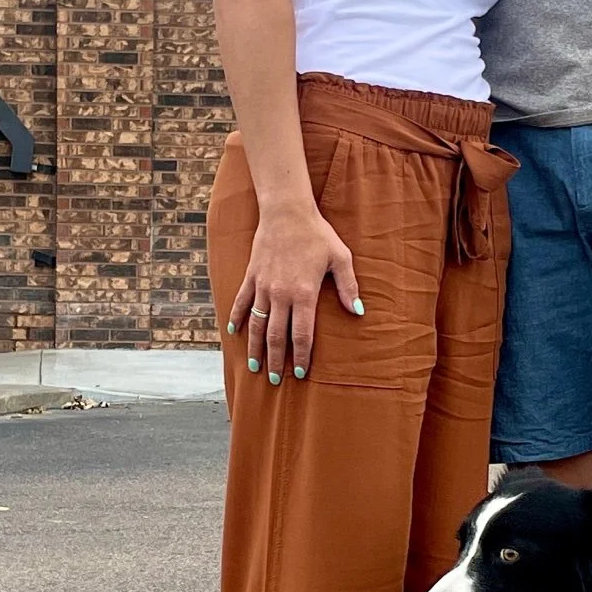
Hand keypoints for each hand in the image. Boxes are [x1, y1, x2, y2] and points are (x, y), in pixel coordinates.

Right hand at [227, 204, 361, 385]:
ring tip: (255, 366)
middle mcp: (280, 294)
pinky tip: (234, 331)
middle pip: (275, 335)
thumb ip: (348, 287)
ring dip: (255, 347)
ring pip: (256, 324)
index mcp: (303, 294)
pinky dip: (237, 317)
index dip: (301, 356)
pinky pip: (242, 301)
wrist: (286, 211)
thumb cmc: (317, 234)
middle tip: (275, 380)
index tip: (301, 373)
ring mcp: (263, 286)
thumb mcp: (340, 258)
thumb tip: (357, 312)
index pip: (302, 334)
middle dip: (276, 360)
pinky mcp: (252, 276)